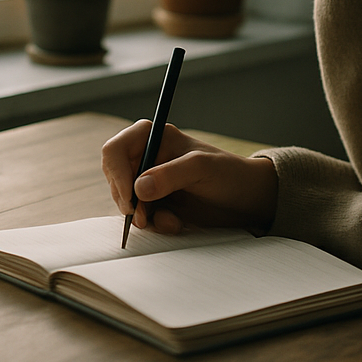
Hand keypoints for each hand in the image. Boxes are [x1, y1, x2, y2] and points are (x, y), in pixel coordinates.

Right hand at [102, 121, 277, 234]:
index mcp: (154, 137)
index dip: (117, 174)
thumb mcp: (202, 169)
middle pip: (115, 179)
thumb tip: (138, 188)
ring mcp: (151, 181)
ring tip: (172, 222)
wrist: (246, 198)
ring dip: (144, 217)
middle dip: (128, 201)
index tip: (130, 199)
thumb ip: (171, 175)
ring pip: (126, 201)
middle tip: (145, 218)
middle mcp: (148, 157)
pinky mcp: (157, 202)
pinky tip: (175, 224)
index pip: (115, 150)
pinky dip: (154, 224)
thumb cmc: (228, 173)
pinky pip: (140, 216)